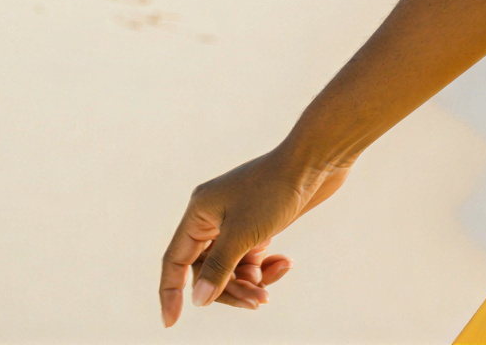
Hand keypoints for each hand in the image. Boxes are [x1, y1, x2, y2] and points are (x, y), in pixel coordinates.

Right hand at [158, 146, 348, 325]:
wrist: (315, 161)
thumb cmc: (275, 190)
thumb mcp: (243, 234)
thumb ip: (218, 269)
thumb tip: (198, 300)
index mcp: (199, 214)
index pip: (175, 262)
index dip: (170, 293)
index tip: (170, 323)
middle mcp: (213, 217)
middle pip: (208, 270)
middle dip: (231, 288)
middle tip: (258, 301)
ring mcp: (236, 221)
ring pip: (233, 266)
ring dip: (252, 279)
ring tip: (276, 278)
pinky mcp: (259, 224)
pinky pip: (252, 256)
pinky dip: (266, 265)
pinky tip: (285, 263)